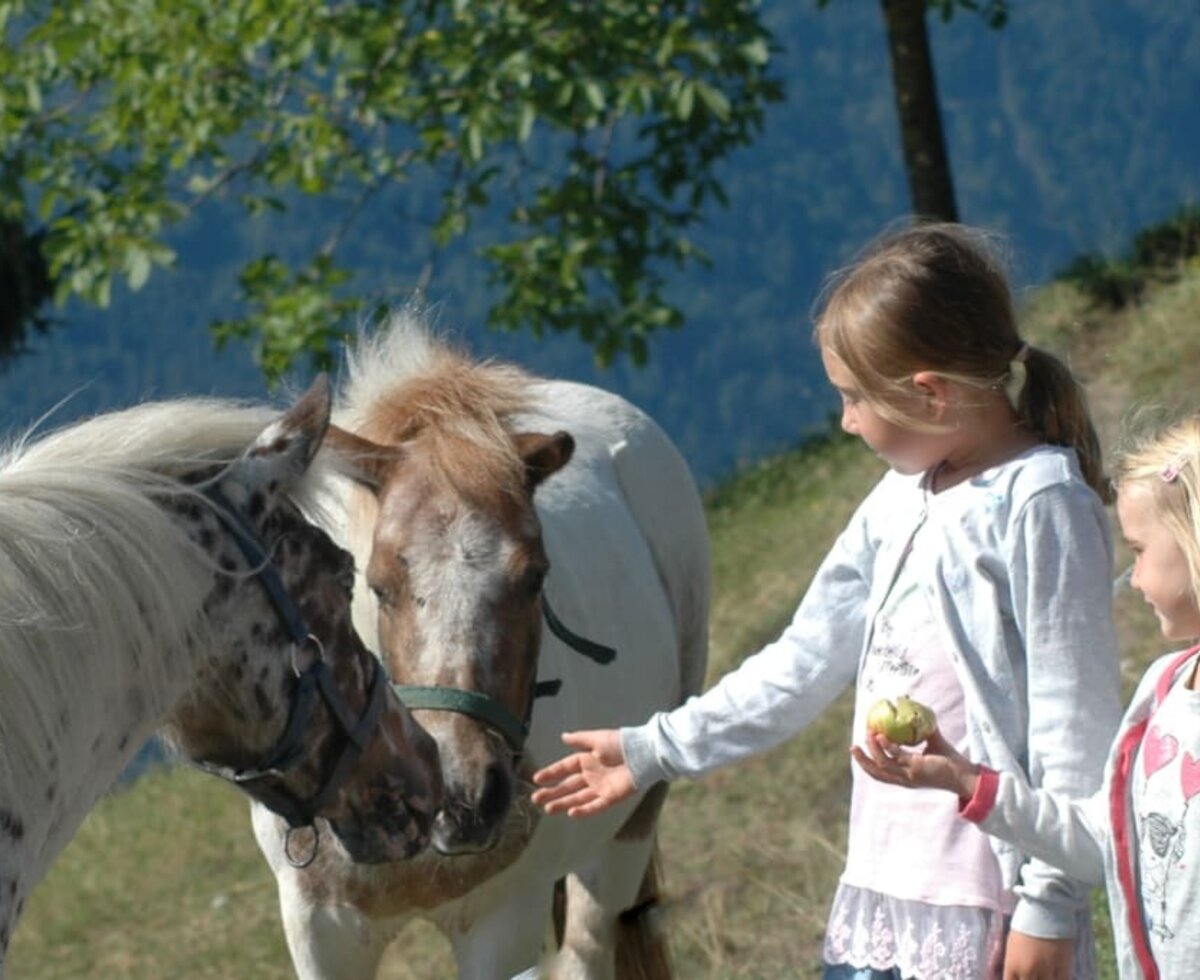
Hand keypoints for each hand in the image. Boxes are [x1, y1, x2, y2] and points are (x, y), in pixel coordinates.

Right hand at [530, 730, 635, 817]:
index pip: (564, 768)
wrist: (643, 754)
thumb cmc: (621, 743)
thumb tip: (563, 736)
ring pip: (577, 798)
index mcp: (587, 760)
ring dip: (563, 803)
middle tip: (535, 799)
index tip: (536, 779)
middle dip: (552, 792)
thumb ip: (580, 739)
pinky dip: (583, 810)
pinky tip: (571, 812)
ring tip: (547, 809)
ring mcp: (600, 788)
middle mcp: (591, 775)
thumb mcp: (598, 738)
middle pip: (568, 786)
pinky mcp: (611, 798)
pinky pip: (594, 806)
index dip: (551, 773)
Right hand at [850, 727, 979, 799]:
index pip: (881, 772)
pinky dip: (887, 747)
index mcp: (905, 776)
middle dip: (862, 761)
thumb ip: (923, 729)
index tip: (860, 747)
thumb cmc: (951, 760)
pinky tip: (881, 737)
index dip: (868, 762)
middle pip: (876, 773)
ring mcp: (909, 775)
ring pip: (883, 765)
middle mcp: (904, 779)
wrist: (966, 775)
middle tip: (853, 746)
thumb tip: (915, 710)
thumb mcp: (932, 741)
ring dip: (872, 751)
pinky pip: (897, 757)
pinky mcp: (916, 770)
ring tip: (867, 735)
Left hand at [1002, 930, 1072, 979]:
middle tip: (1033, 976)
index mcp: (1012, 965)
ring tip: (1044, 975)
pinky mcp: (1063, 968)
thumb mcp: (1012, 945)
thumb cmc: (1025, 925)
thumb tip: (1015, 976)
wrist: (1044, 910)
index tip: (1020, 978)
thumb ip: (1013, 965)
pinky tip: (1056, 976)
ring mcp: (1046, 971)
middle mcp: (1027, 971)